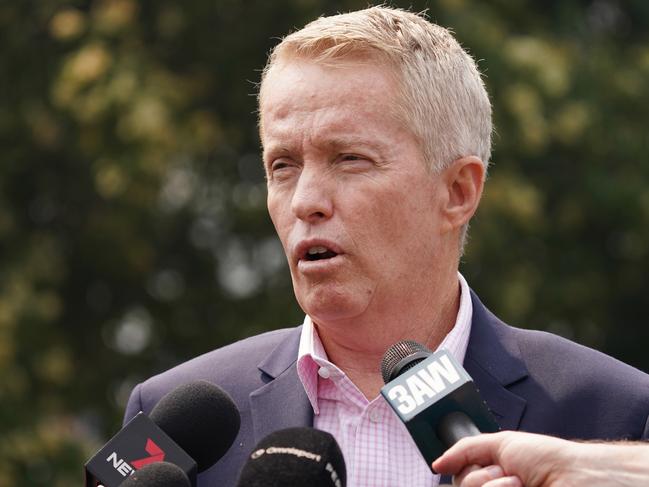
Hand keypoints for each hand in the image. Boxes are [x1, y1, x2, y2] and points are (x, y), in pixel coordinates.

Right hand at [433, 430, 648, 486]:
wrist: (575, 477)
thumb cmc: (547, 459)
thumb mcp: (500, 444)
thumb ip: (465, 450)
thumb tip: (437, 463)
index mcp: (491, 476)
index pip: (459, 479)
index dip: (466, 470)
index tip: (486, 465)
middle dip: (482, 477)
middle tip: (508, 472)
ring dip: (493, 486)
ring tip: (519, 482)